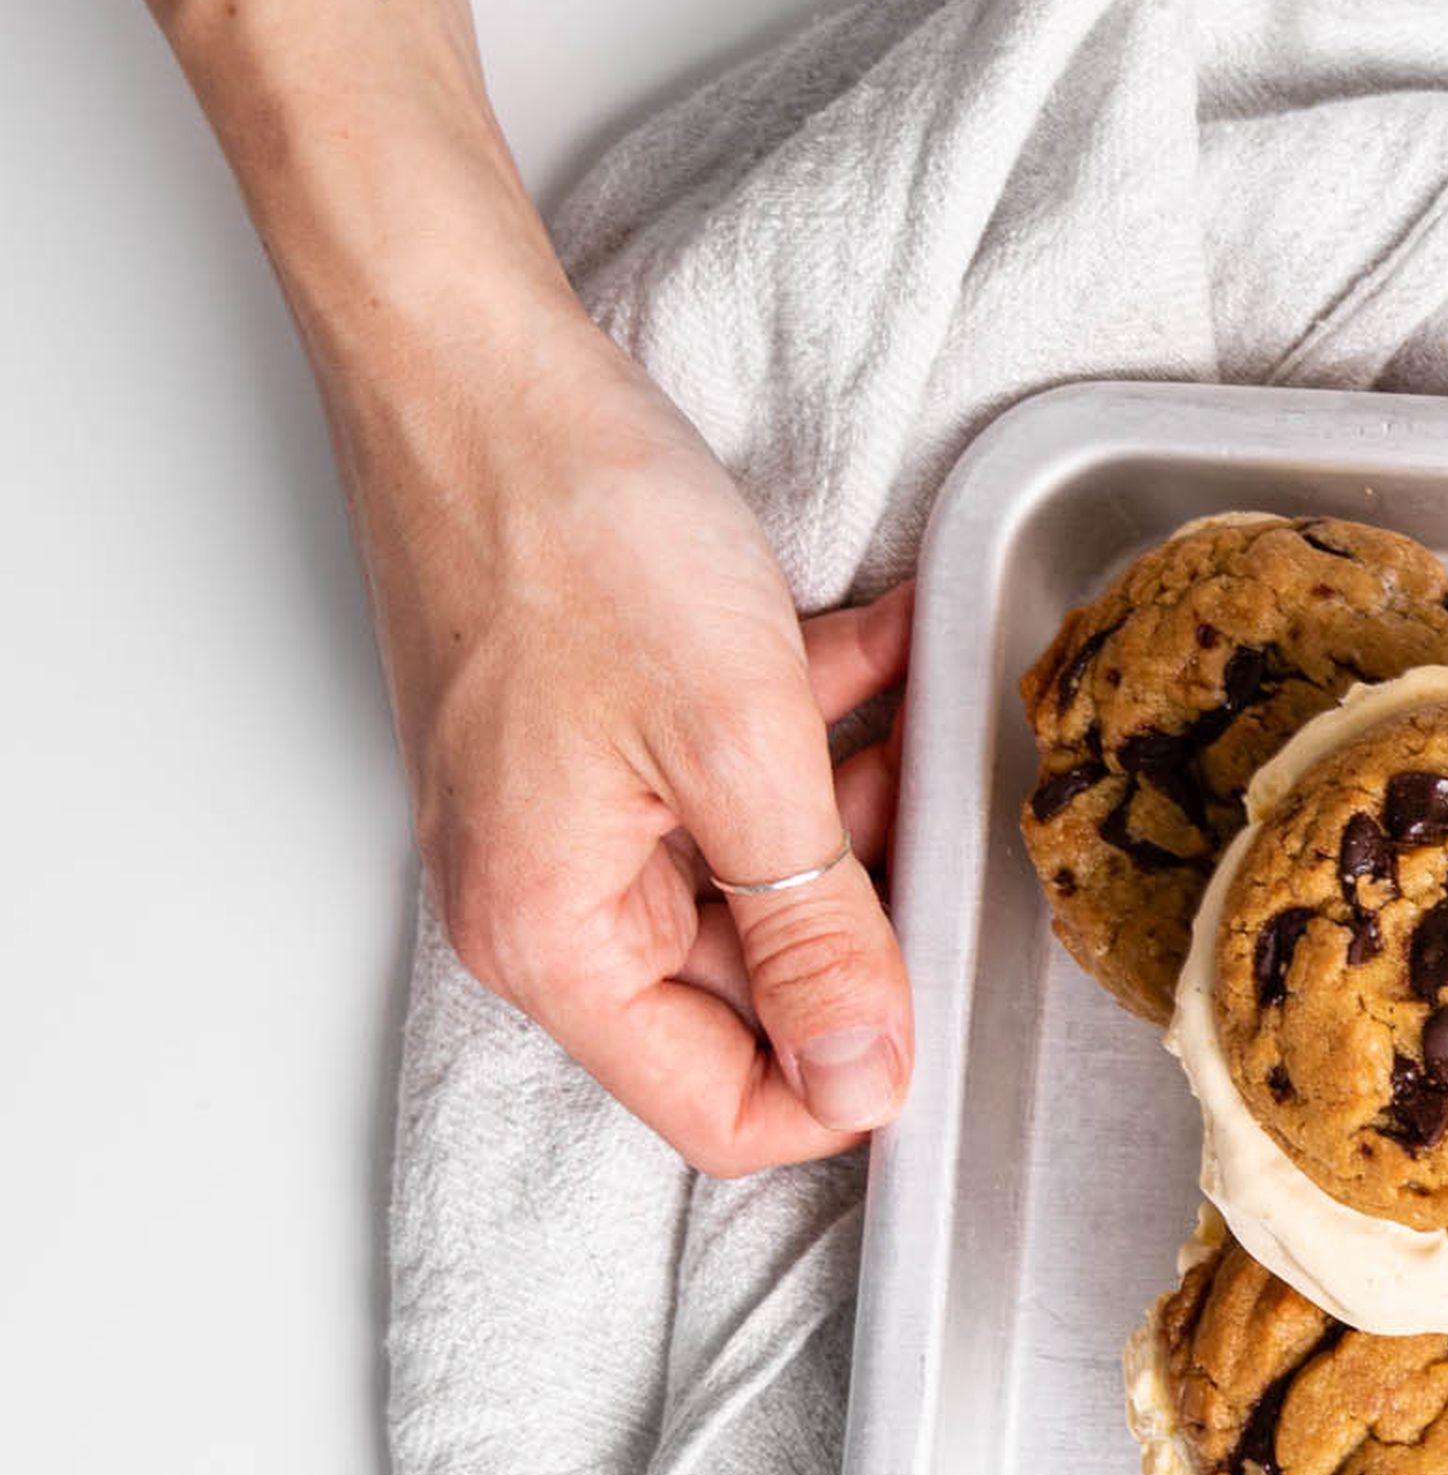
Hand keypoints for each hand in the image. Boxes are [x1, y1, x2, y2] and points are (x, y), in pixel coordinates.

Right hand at [339, 286, 915, 1173]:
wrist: (473, 362)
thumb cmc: (570, 531)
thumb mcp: (738, 747)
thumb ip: (816, 928)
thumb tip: (865, 1075)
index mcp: (556, 937)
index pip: (722, 1111)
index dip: (850, 1076)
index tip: (948, 993)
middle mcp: (555, 898)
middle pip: (762, 988)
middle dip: (869, 899)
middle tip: (931, 802)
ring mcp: (580, 816)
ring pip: (770, 874)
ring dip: (854, 798)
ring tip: (902, 704)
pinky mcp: (608, 739)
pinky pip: (741, 779)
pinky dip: (816, 719)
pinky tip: (874, 642)